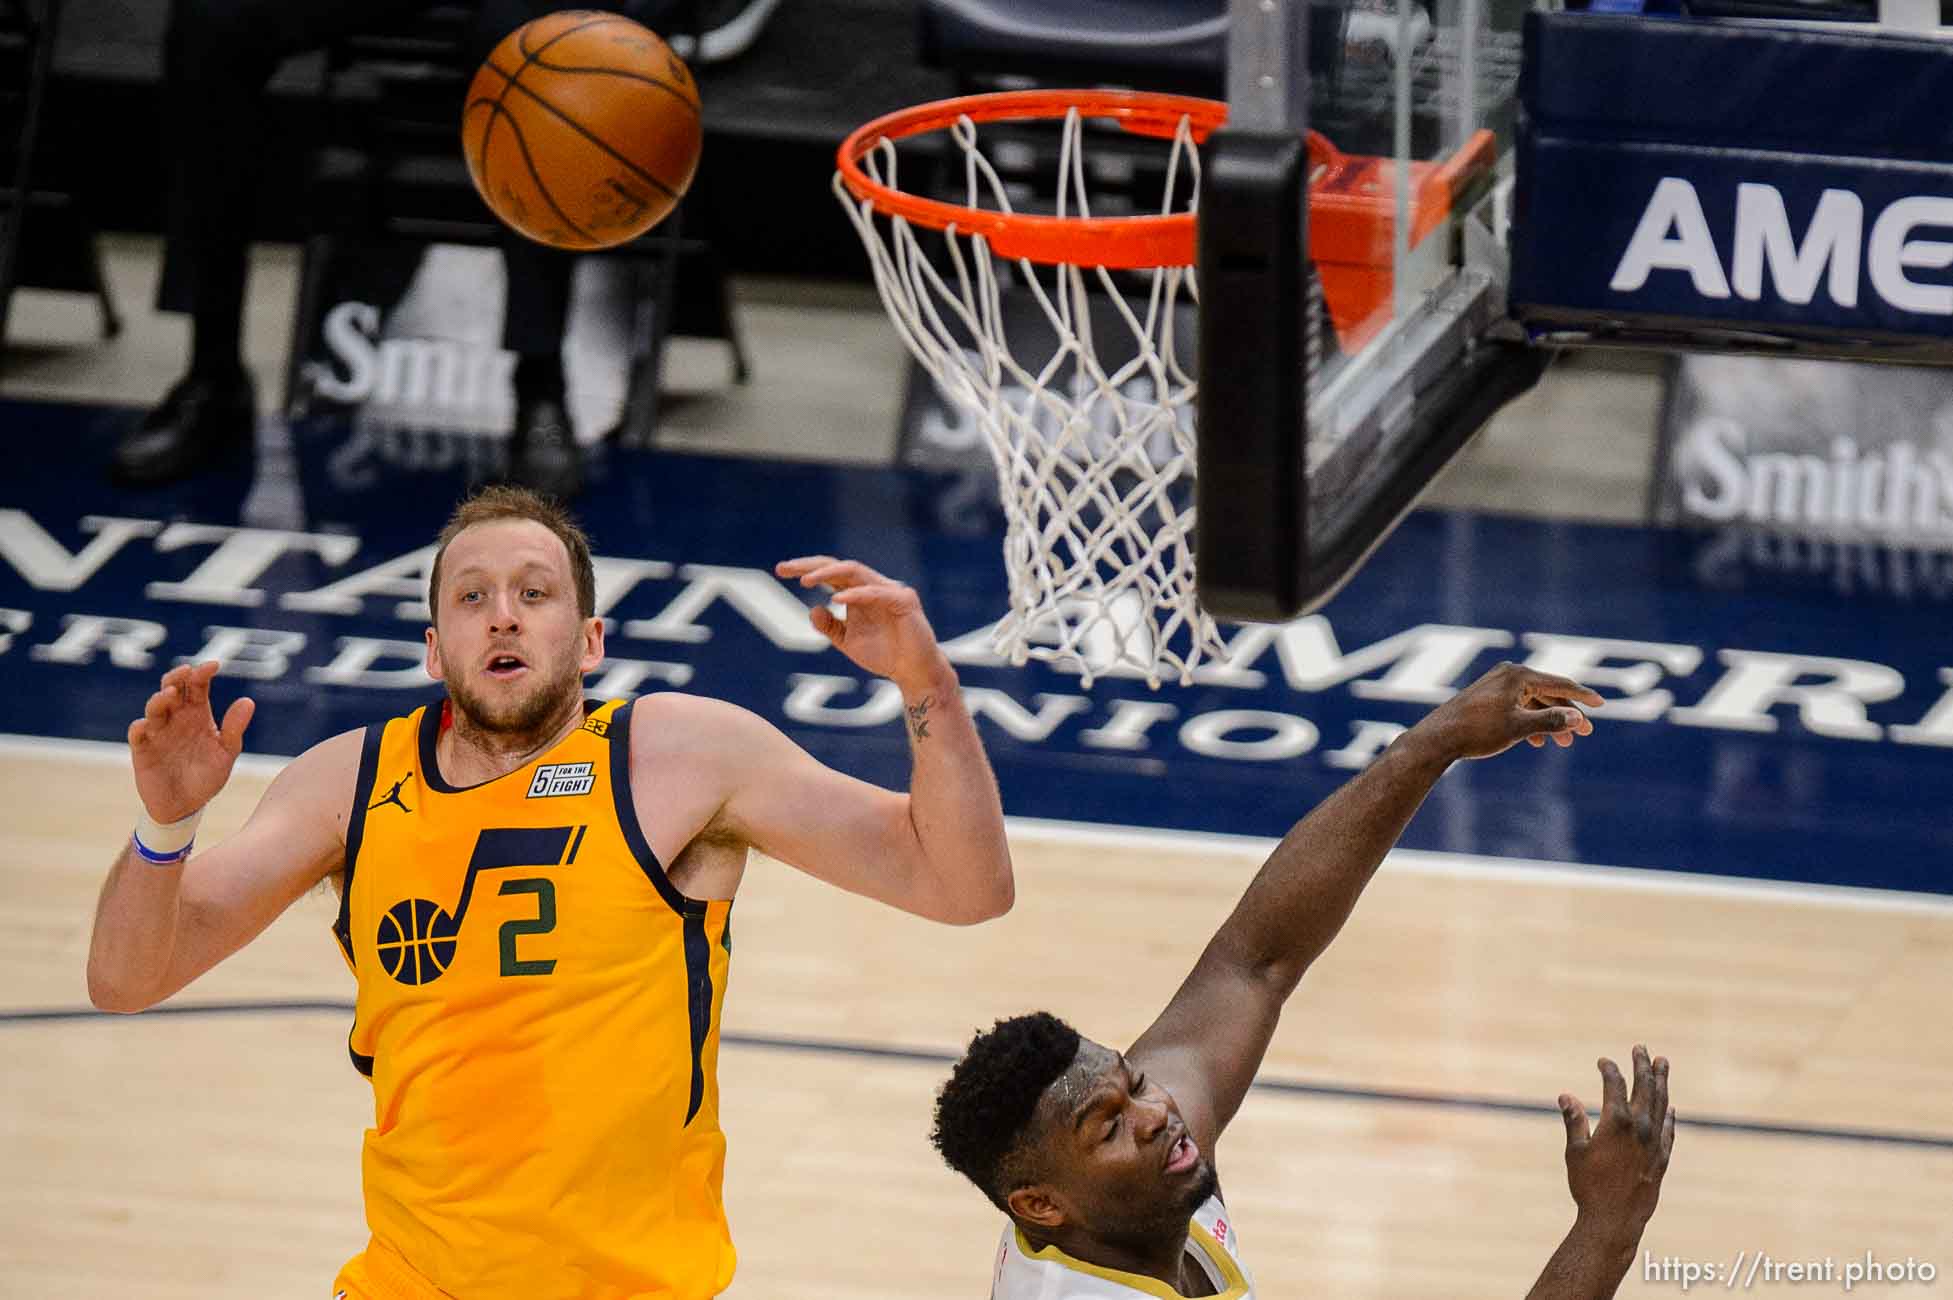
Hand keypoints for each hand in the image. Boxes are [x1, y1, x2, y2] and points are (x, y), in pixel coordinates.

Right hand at [127, 661, 254, 822]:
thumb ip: (234, 728)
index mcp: (198, 715)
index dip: (202, 673)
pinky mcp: (143, 750)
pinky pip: (138, 734)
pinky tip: (147, 725)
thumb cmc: (207, 776)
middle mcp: (176, 718)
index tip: (213, 665)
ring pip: (154, 708)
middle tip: (186, 672)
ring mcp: (158, 732)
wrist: (186, 807)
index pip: (198, 687)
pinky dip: (141, 727)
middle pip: (172, 689)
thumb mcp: (226, 753)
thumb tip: (248, 701)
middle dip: (177, 677)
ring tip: (171, 695)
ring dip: (160, 699)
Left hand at [776, 556, 950, 693]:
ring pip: (855, 572)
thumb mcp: (848, 641)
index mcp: (859, 593)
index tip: (780, 571)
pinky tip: (836, 598)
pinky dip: (856, 594)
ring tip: (805, 580)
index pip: (830, 574)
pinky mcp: (903, 600)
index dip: (806, 569)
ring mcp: (889, 590)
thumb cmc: (885, 655)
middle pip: (838, 566)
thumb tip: (813, 609)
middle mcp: (873, 586)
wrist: (914, 673)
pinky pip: (875, 592)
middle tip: (785, 568)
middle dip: (810, 565)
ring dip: (828, 573)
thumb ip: (830, 626)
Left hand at [1417, 662, 1601, 759]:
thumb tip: (1577, 718)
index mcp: (1519, 675)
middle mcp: (1508, 674)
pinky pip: (1517, 706)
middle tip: (1583, 733)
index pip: (1560, 683)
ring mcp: (1496, 684)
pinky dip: (1530, 721)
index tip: (1601, 705)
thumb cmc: (1477, 732)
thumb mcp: (1518, 728)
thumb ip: (1550, 721)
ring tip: (1563, 742)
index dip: (1583, 696)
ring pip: (1533, 701)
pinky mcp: (1487, 696)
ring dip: (1549, 720)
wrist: (1438, 738)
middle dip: (1566, 713)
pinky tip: (1537, 741)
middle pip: (1548, 692)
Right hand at [1560, 1046, 1674, 1241]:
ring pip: (1662, 1104)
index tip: (1603, 1062)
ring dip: (1661, 1082)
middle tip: (1642, 1048)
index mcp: (1616, 1122)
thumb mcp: (1574, 1151)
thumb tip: (1566, 1096)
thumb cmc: (1588, 1186)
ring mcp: (1654, 1143)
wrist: (1614, 1220)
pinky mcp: (1662, 1160)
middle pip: (1645, 1088)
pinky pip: (1669, 1131)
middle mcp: (1640, 1128)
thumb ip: (1573, 1120)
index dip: (1609, 1069)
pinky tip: (1671, 1108)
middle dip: (1643, 1066)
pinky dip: (1669, 1116)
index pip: (1616, 1084)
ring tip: (1662, 1064)